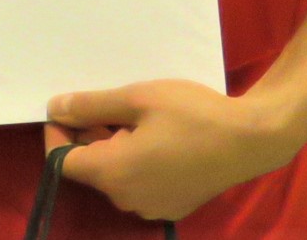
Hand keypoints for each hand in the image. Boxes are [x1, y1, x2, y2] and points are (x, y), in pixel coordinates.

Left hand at [46, 80, 299, 220]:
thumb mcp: (137, 99)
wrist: (251, 139)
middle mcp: (127, 199)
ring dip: (111, 146)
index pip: (61, 161)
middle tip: (104, 102)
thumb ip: (91, 106)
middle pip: (89, 168)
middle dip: (87, 135)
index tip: (66, 106)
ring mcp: (151, 207)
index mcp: (113, 174)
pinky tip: (152, 134)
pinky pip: (137, 183)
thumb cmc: (192, 114)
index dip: (57, 133)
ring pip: (114, 175)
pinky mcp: (171, 205)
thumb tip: (55, 108)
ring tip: (131, 113)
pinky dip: (133, 159)